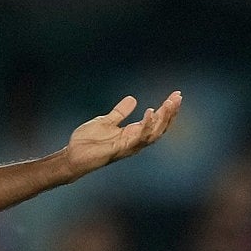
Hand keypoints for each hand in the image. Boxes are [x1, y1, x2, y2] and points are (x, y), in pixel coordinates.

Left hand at [63, 91, 182, 180]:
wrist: (72, 155)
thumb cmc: (88, 141)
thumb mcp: (106, 121)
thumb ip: (120, 112)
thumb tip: (133, 98)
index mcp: (132, 133)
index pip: (156, 121)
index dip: (167, 110)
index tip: (176, 95)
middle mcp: (134, 141)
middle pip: (159, 128)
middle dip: (170, 113)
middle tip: (178, 97)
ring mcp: (129, 146)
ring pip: (153, 133)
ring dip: (162, 118)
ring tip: (169, 103)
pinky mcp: (120, 149)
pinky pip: (138, 138)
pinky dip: (145, 125)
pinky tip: (150, 112)